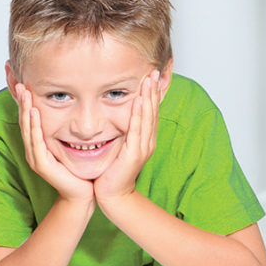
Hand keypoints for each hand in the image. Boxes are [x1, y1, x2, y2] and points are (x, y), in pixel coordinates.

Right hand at [15, 84, 94, 205]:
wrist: (83, 194)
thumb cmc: (79, 171)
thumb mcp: (72, 145)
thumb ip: (68, 131)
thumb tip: (73, 111)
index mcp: (39, 146)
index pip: (30, 120)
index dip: (26, 103)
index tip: (25, 85)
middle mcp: (33, 150)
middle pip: (25, 121)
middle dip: (22, 102)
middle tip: (21, 84)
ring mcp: (35, 158)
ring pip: (28, 129)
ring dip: (26, 109)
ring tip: (26, 93)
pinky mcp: (42, 164)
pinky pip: (36, 141)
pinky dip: (34, 126)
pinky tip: (34, 112)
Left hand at [94, 70, 161, 205]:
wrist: (112, 196)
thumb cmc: (111, 172)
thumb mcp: (117, 147)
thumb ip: (120, 133)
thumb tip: (114, 116)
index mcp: (144, 139)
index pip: (150, 111)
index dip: (153, 93)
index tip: (152, 75)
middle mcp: (147, 141)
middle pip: (152, 111)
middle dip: (153, 90)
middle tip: (154, 70)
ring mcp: (143, 147)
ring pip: (147, 117)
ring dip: (148, 97)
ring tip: (148, 79)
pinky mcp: (135, 153)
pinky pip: (137, 129)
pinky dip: (138, 114)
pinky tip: (139, 100)